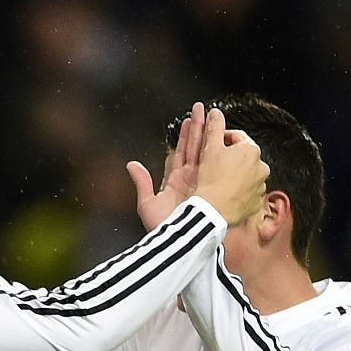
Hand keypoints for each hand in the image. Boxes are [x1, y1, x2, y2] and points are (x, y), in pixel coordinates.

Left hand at [128, 101, 206, 229]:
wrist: (178, 242)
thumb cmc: (162, 228)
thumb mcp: (147, 204)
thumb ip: (141, 183)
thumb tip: (131, 164)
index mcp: (174, 182)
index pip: (179, 153)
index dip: (183, 137)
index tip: (187, 121)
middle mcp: (189, 179)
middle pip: (194, 147)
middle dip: (198, 128)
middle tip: (200, 108)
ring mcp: (201, 180)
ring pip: (203, 150)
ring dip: (206, 131)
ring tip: (208, 113)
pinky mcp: (209, 185)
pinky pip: (212, 161)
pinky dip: (213, 145)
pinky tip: (218, 131)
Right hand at [193, 107, 269, 226]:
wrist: (212, 210)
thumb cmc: (211, 180)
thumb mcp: (210, 148)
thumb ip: (214, 128)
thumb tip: (215, 113)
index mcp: (251, 150)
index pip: (237, 138)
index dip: (222, 139)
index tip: (213, 145)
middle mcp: (261, 167)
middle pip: (243, 158)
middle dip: (229, 159)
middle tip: (213, 165)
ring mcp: (260, 186)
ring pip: (246, 176)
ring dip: (234, 176)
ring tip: (218, 182)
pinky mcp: (256, 203)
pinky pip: (247, 194)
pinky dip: (238, 193)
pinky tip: (225, 194)